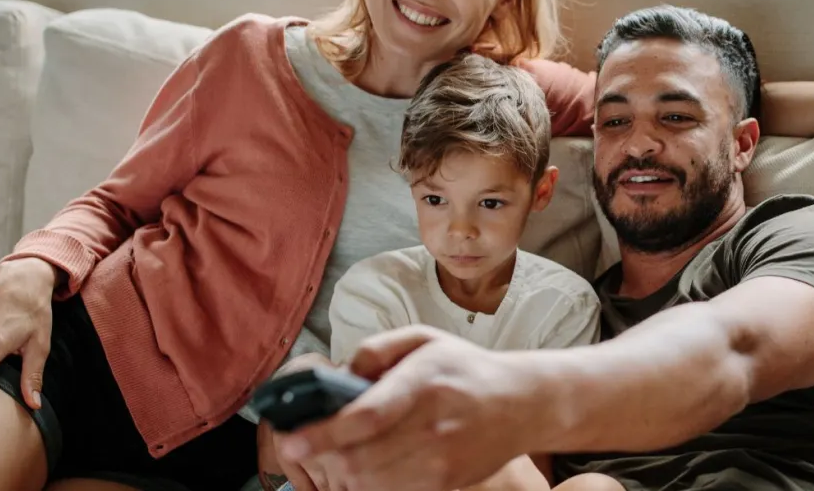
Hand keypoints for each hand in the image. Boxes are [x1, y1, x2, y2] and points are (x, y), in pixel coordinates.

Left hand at [278, 326, 546, 490]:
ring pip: (369, 483)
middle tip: (308, 445)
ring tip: (339, 452)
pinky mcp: (445, 484)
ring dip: (341, 474)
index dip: (323, 434)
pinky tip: (366, 467)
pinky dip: (367, 484)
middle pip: (360, 460)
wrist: (522, 403)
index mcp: (424, 382)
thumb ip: (377, 349)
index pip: (367, 416)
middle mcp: (433, 425)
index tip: (291, 441)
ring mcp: (440, 460)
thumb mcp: (424, 339)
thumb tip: (340, 376)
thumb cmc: (465, 368)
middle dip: (324, 457)